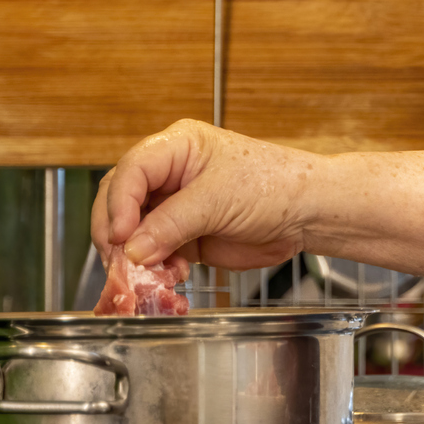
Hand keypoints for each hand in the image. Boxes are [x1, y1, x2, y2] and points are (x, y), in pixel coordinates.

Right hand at [90, 120, 311, 270]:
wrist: (307, 214)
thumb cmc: (274, 186)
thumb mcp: (219, 199)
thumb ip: (171, 224)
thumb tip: (132, 250)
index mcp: (175, 148)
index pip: (129, 172)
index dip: (119, 205)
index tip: (122, 236)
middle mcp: (168, 174)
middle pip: (119, 202)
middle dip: (117, 234)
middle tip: (123, 262)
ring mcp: (173, 206)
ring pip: (132, 232)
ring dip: (136, 257)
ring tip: (154, 273)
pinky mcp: (183, 235)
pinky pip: (154, 253)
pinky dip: (156, 269)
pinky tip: (174, 275)